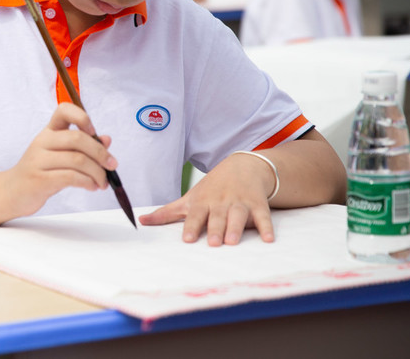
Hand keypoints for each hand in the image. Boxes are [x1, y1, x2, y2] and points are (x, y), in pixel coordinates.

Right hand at [2, 103, 116, 217]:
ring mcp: (39, 160)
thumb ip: (82, 147)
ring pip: (78, 160)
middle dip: (100, 153)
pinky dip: (87, 182)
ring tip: (102, 182)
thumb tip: (106, 140)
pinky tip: (91, 186)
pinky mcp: (40, 179)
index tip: (94, 132)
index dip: (82, 117)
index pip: (64, 111)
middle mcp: (42, 141)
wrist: (12, 192)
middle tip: (112, 165)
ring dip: (97, 172)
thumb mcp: (59, 156)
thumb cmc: (40, 172)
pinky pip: (71, 177)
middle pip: (77, 138)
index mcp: (48, 132)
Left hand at [139, 152, 276, 245]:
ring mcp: (240, 202)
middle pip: (216, 216)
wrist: (243, 166)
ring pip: (237, 215)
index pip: (194, 215)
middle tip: (212, 243)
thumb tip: (140, 222)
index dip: (191, 226)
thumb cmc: (211, 188)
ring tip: (232, 242)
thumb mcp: (189, 198)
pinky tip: (269, 239)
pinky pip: (263, 216)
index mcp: (202, 202)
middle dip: (214, 228)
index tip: (186, 239)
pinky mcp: (258, 204)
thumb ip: (166, 213)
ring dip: (235, 228)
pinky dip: (266, 227)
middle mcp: (220, 202)